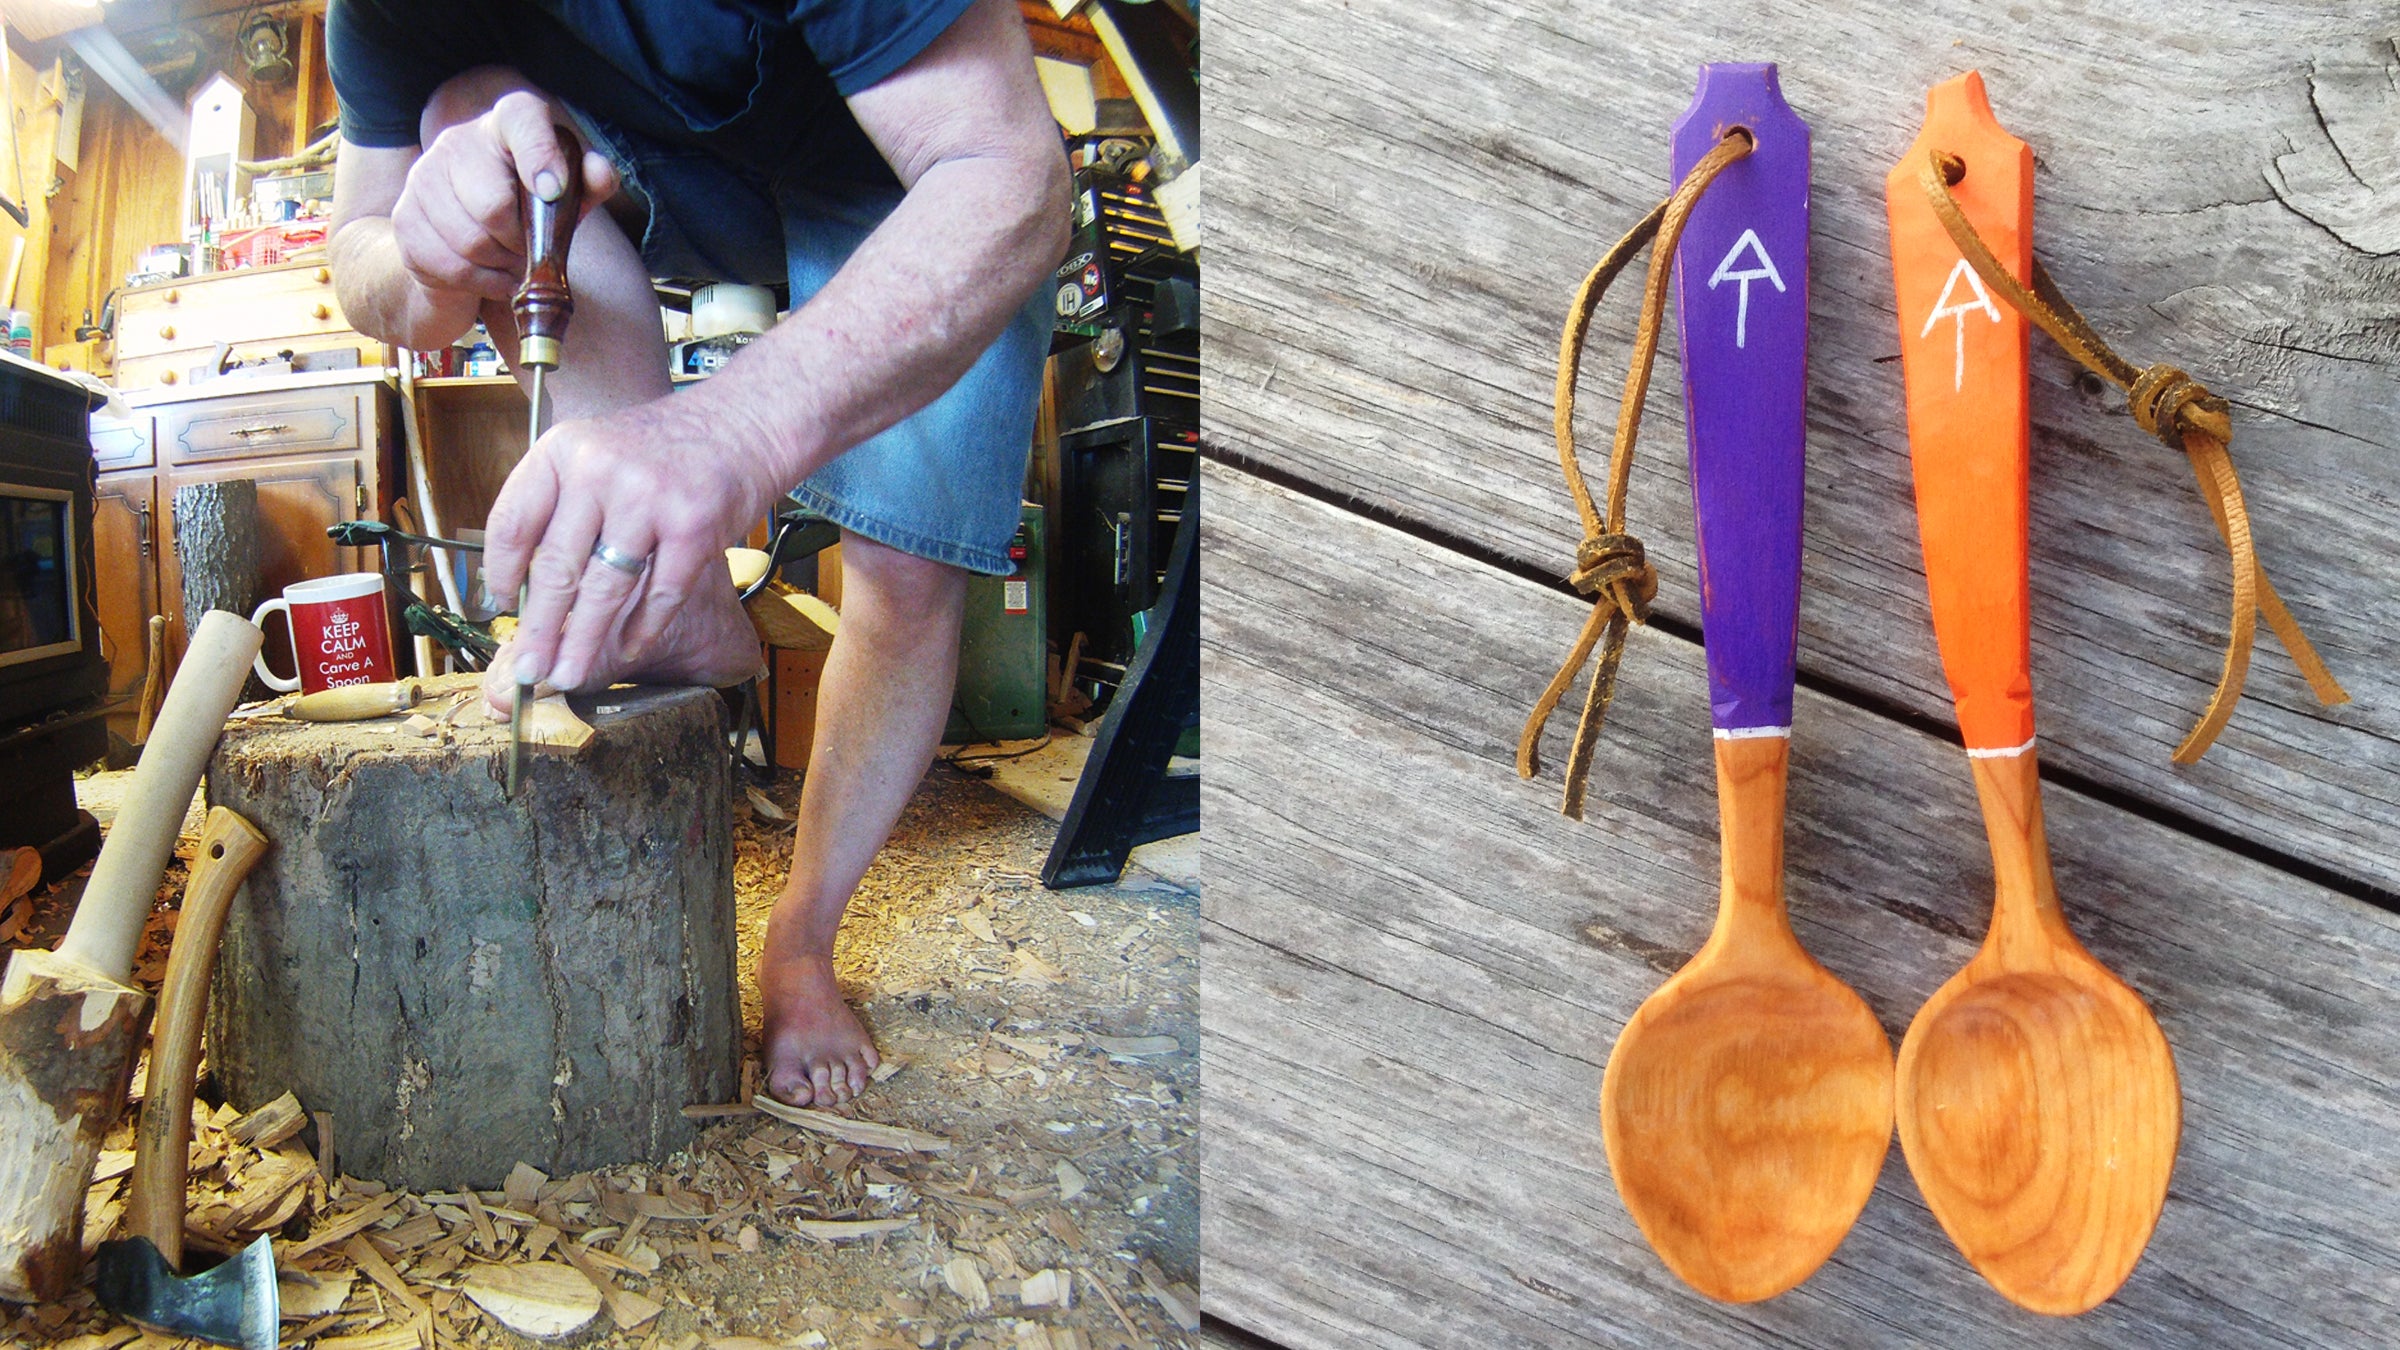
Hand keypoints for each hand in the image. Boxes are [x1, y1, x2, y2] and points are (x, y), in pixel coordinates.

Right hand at [389, 91, 617, 301]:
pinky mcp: (405, 219)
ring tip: (509, 259)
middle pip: (494, 205)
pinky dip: (482, 282)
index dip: (539, 154)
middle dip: (521, 240)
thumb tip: (599, 172)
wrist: (463, 244)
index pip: (522, 119)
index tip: (553, 190)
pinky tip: (490, 274)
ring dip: (502, 264)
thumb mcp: (569, 198)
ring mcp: (423, 177)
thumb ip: (592, 181)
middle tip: (528, 246)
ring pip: (471, 242)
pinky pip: (451, 266)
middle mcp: (457, 141)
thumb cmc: (529, 212)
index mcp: (506, 124)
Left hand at [480, 389, 784, 693]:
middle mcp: (599, 469)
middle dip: (540, 629)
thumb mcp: (597, 453)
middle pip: (556, 566)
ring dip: (582, 642)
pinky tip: (628, 650)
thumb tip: (527, 587)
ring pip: (604, 588)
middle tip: (527, 671)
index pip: (514, 522)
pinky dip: (642, 629)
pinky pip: (659, 594)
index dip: (502, 573)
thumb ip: (562, 504)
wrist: (742, 424)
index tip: (501, 608)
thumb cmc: (664, 449)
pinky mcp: (694, 526)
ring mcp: (649, 497)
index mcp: (563, 450)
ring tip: (566, 674)